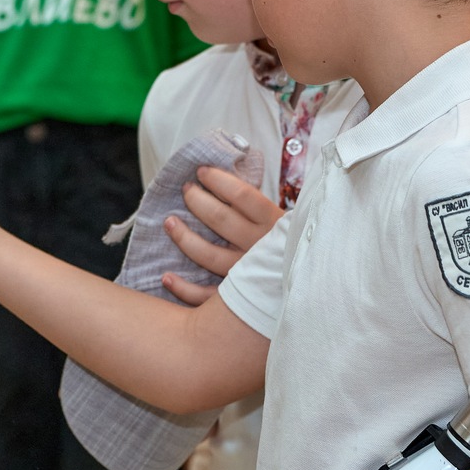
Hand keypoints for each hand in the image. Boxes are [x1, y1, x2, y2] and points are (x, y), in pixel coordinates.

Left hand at [160, 166, 281, 290]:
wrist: (303, 284)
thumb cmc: (281, 246)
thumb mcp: (278, 222)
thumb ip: (255, 205)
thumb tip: (221, 178)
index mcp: (273, 224)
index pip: (242, 195)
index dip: (218, 180)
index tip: (201, 172)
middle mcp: (260, 248)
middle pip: (220, 219)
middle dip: (197, 201)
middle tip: (186, 190)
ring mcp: (247, 275)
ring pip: (208, 255)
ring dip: (183, 238)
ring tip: (169, 222)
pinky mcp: (237, 298)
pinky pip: (205, 296)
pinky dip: (183, 288)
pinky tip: (166, 276)